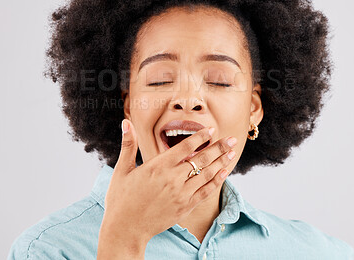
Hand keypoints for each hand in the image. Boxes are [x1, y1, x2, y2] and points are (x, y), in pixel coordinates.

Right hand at [98, 119, 236, 256]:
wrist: (125, 229)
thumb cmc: (121, 199)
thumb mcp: (122, 170)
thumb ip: (128, 145)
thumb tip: (125, 122)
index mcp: (158, 166)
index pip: (185, 147)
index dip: (200, 137)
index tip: (211, 130)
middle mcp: (172, 179)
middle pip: (201, 159)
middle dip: (219, 148)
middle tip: (232, 139)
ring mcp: (180, 194)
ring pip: (206, 174)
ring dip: (221, 162)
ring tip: (232, 152)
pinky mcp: (184, 207)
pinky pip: (205, 192)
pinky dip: (217, 181)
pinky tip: (224, 173)